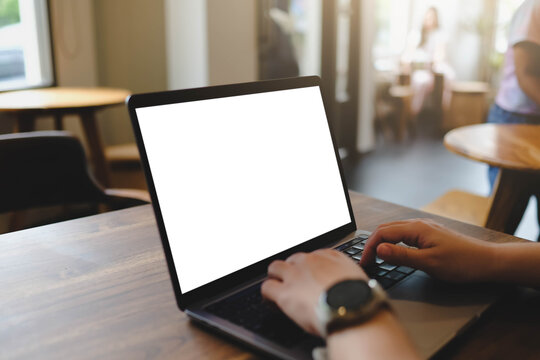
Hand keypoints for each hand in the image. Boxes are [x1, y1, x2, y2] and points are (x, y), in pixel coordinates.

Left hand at [261, 249, 366, 335]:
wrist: (352, 308)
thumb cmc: (359, 298)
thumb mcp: (358, 278)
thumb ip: (346, 276)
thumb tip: (344, 284)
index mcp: (329, 256)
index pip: (313, 256)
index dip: (310, 268)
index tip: (311, 277)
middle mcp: (310, 261)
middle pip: (293, 259)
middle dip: (292, 270)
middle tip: (294, 284)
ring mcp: (295, 275)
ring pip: (275, 267)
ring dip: (276, 277)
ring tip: (278, 288)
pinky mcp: (284, 293)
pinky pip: (267, 287)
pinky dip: (267, 294)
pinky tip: (271, 302)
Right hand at [360, 219, 496, 282]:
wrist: (487, 261)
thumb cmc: (462, 263)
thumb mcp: (429, 263)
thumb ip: (402, 256)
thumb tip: (379, 249)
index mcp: (416, 228)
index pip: (382, 233)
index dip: (370, 248)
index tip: (365, 263)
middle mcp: (419, 224)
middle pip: (386, 228)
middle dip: (373, 243)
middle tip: (367, 261)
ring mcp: (425, 227)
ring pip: (395, 230)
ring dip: (382, 241)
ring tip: (376, 257)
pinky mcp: (430, 233)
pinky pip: (404, 233)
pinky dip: (393, 241)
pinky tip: (394, 251)